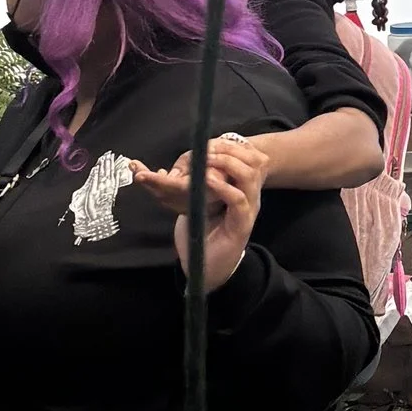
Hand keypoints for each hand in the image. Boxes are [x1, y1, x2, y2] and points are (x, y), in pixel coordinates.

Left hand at [132, 137, 268, 286]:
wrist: (209, 269)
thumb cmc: (202, 237)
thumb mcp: (194, 205)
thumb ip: (188, 188)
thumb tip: (163, 172)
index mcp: (235, 188)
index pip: (240, 158)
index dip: (223, 146)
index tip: (203, 141)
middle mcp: (246, 195)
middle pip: (248, 160)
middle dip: (225, 149)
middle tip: (204, 147)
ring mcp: (247, 208)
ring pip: (247, 174)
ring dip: (226, 163)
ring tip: (207, 159)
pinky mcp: (242, 223)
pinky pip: (237, 198)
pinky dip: (223, 187)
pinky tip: (208, 180)